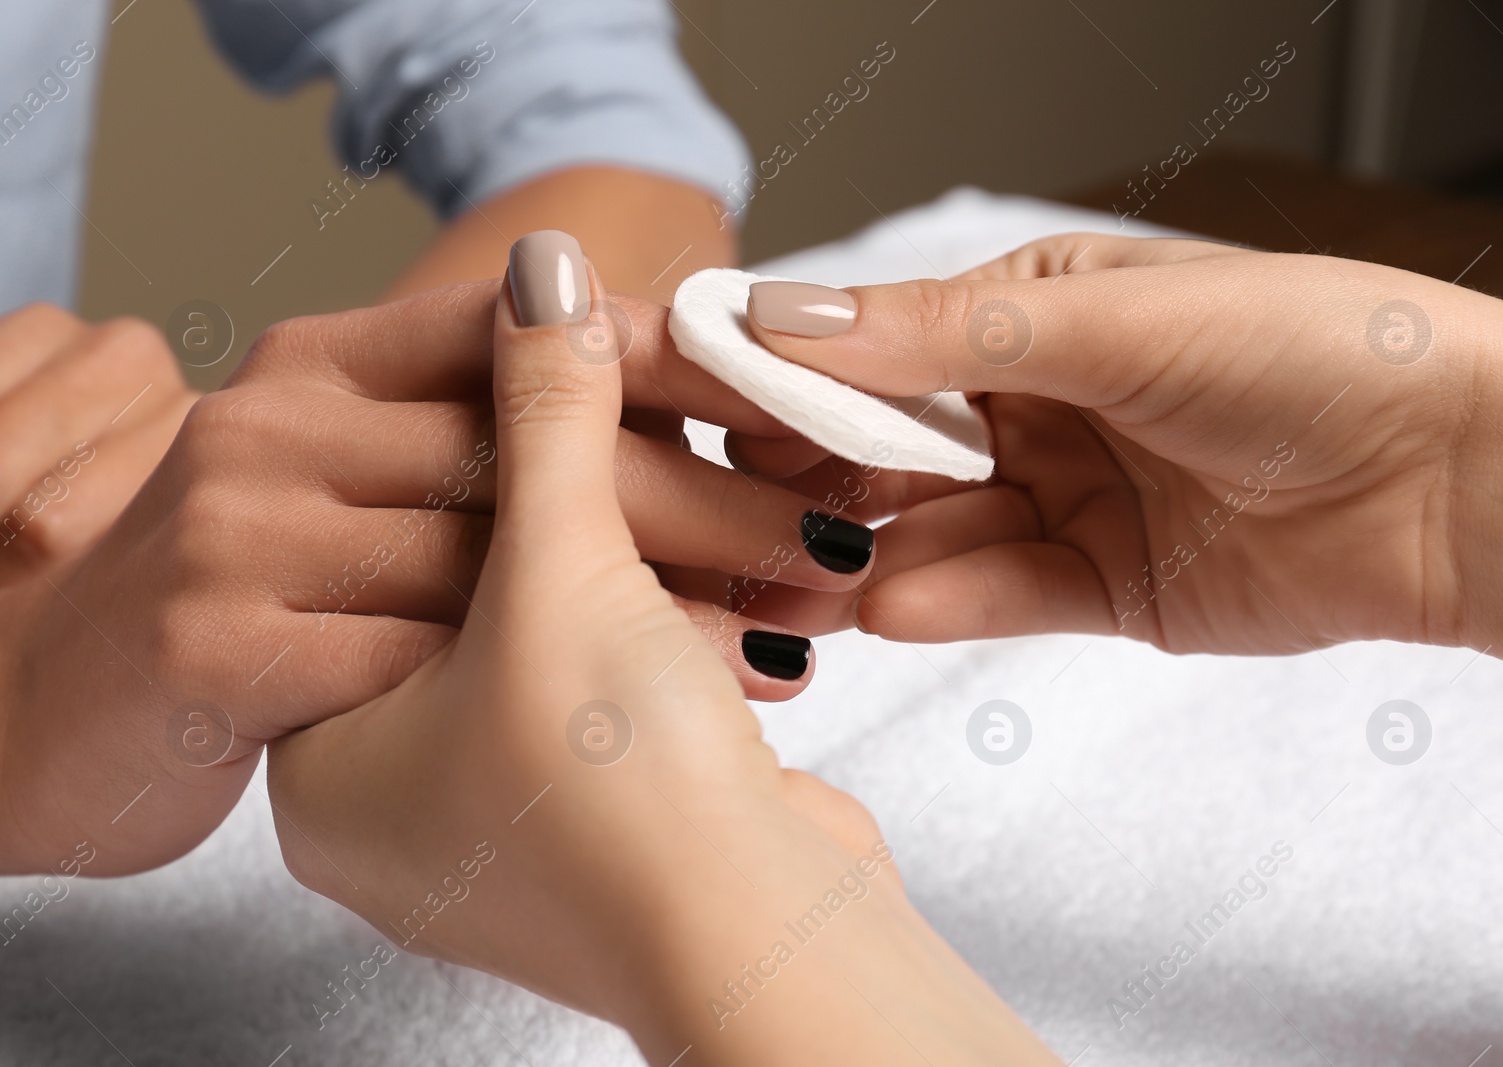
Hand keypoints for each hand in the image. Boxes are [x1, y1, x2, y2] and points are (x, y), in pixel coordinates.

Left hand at [0, 271, 877, 875]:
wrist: (770, 945)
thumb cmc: (630, 793)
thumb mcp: (570, 568)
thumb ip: (548, 413)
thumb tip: (540, 267)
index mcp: (327, 769)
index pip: (376, 564)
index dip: (460, 460)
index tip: (528, 383)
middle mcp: (401, 813)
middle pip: (477, 606)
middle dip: (571, 520)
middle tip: (627, 431)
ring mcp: (506, 833)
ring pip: (563, 654)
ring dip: (644, 580)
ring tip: (707, 514)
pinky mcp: (603, 836)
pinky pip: (621, 708)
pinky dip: (673, 648)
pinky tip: (734, 604)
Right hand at [732, 234, 1502, 701]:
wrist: (1455, 476)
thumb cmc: (1310, 351)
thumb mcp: (1114, 323)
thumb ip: (943, 338)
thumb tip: (786, 319)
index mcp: (1032, 313)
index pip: (876, 343)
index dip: (786, 373)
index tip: (693, 400)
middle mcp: (1036, 404)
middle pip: (887, 446)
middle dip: (809, 476)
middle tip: (726, 509)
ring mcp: (1064, 497)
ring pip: (929, 530)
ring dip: (861, 551)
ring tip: (790, 577)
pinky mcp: (1098, 586)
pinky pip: (999, 594)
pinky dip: (944, 602)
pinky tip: (887, 607)